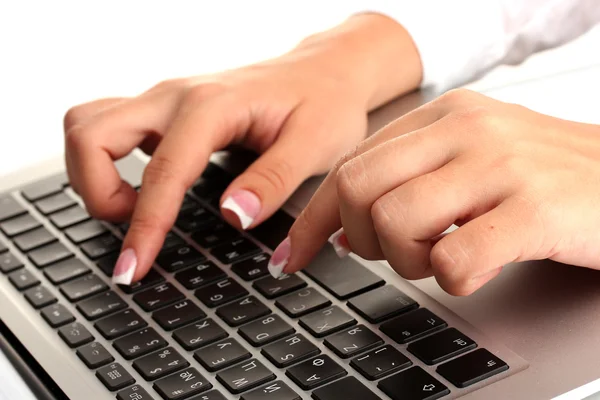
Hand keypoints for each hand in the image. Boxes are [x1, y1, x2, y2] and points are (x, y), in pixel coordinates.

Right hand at [62, 14, 421, 283]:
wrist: (327, 71)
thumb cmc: (326, 102)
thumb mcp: (314, 146)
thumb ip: (272, 182)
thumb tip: (232, 217)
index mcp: (212, 106)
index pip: (162, 172)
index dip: (143, 227)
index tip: (132, 268)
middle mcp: (177, 96)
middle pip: (90, 133)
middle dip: (96, 192)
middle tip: (134, 226)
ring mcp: (167, 100)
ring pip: (89, 124)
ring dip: (95, 173)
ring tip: (136, 207)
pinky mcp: (167, 110)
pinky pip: (109, 126)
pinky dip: (107, 161)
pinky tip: (144, 185)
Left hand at [274, 89, 599, 295]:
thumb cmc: (545, 179)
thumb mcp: (470, 162)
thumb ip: (406, 184)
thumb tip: (341, 232)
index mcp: (443, 116)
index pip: (349, 166)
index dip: (312, 220)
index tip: (292, 257)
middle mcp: (466, 130)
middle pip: (355, 190)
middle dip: (360, 239)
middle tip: (395, 254)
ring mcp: (500, 165)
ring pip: (393, 222)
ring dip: (408, 262)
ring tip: (445, 259)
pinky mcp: (535, 209)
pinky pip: (452, 259)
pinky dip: (454, 279)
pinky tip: (480, 268)